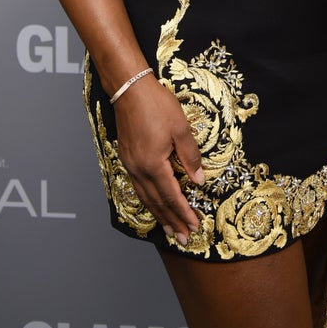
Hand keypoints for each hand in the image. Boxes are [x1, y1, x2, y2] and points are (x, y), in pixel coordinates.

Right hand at [113, 75, 203, 244]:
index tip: (194, 226)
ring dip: (159, 214)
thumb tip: (198, 180)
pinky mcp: (127, 158)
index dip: (184, 212)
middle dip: (171, 221)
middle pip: (157, 202)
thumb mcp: (181, 128)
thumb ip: (190, 156)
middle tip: (182, 238)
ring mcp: (131, 165)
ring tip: (169, 229)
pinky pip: (138, 187)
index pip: (171, 196)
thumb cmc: (157, 105)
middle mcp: (139, 169)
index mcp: (154, 164)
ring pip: (146, 197)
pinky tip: (153, 203)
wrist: (129, 89)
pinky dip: (148, 200)